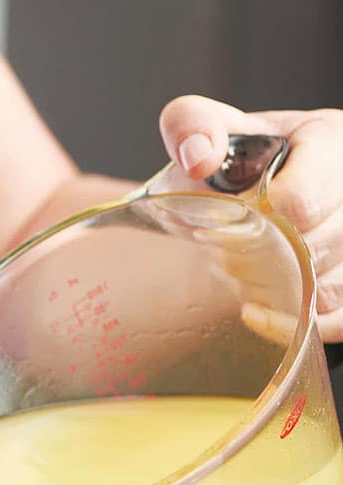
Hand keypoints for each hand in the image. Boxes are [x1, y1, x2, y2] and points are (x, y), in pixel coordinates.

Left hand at [160, 96, 342, 340]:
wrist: (277, 178)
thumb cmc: (247, 155)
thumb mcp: (213, 125)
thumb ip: (193, 125)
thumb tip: (196, 159)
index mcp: (332, 146)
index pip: (298, 202)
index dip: (252, 222)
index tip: (215, 226)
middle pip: (308, 251)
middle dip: (253, 257)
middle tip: (221, 249)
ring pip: (321, 289)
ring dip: (268, 289)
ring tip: (239, 267)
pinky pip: (336, 318)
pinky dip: (293, 323)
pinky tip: (256, 313)